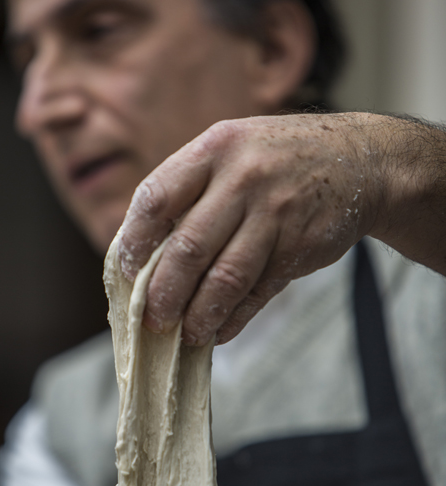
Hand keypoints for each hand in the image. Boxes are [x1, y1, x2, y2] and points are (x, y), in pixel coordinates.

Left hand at [118, 112, 445, 344]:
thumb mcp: (233, 151)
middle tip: (151, 321)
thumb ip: (190, 192)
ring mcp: (276, 213)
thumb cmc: (277, 160)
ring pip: (225, 278)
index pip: (157, 197)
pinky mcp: (299, 246)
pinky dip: (234, 318)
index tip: (126, 270)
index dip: (135, 240)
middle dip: (163, 294)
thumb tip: (141, 256)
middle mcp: (244, 178)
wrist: (360, 159)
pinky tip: (218, 331)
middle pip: (188, 248)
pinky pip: (258, 292)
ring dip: (199, 316)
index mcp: (215, 149)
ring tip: (185, 336)